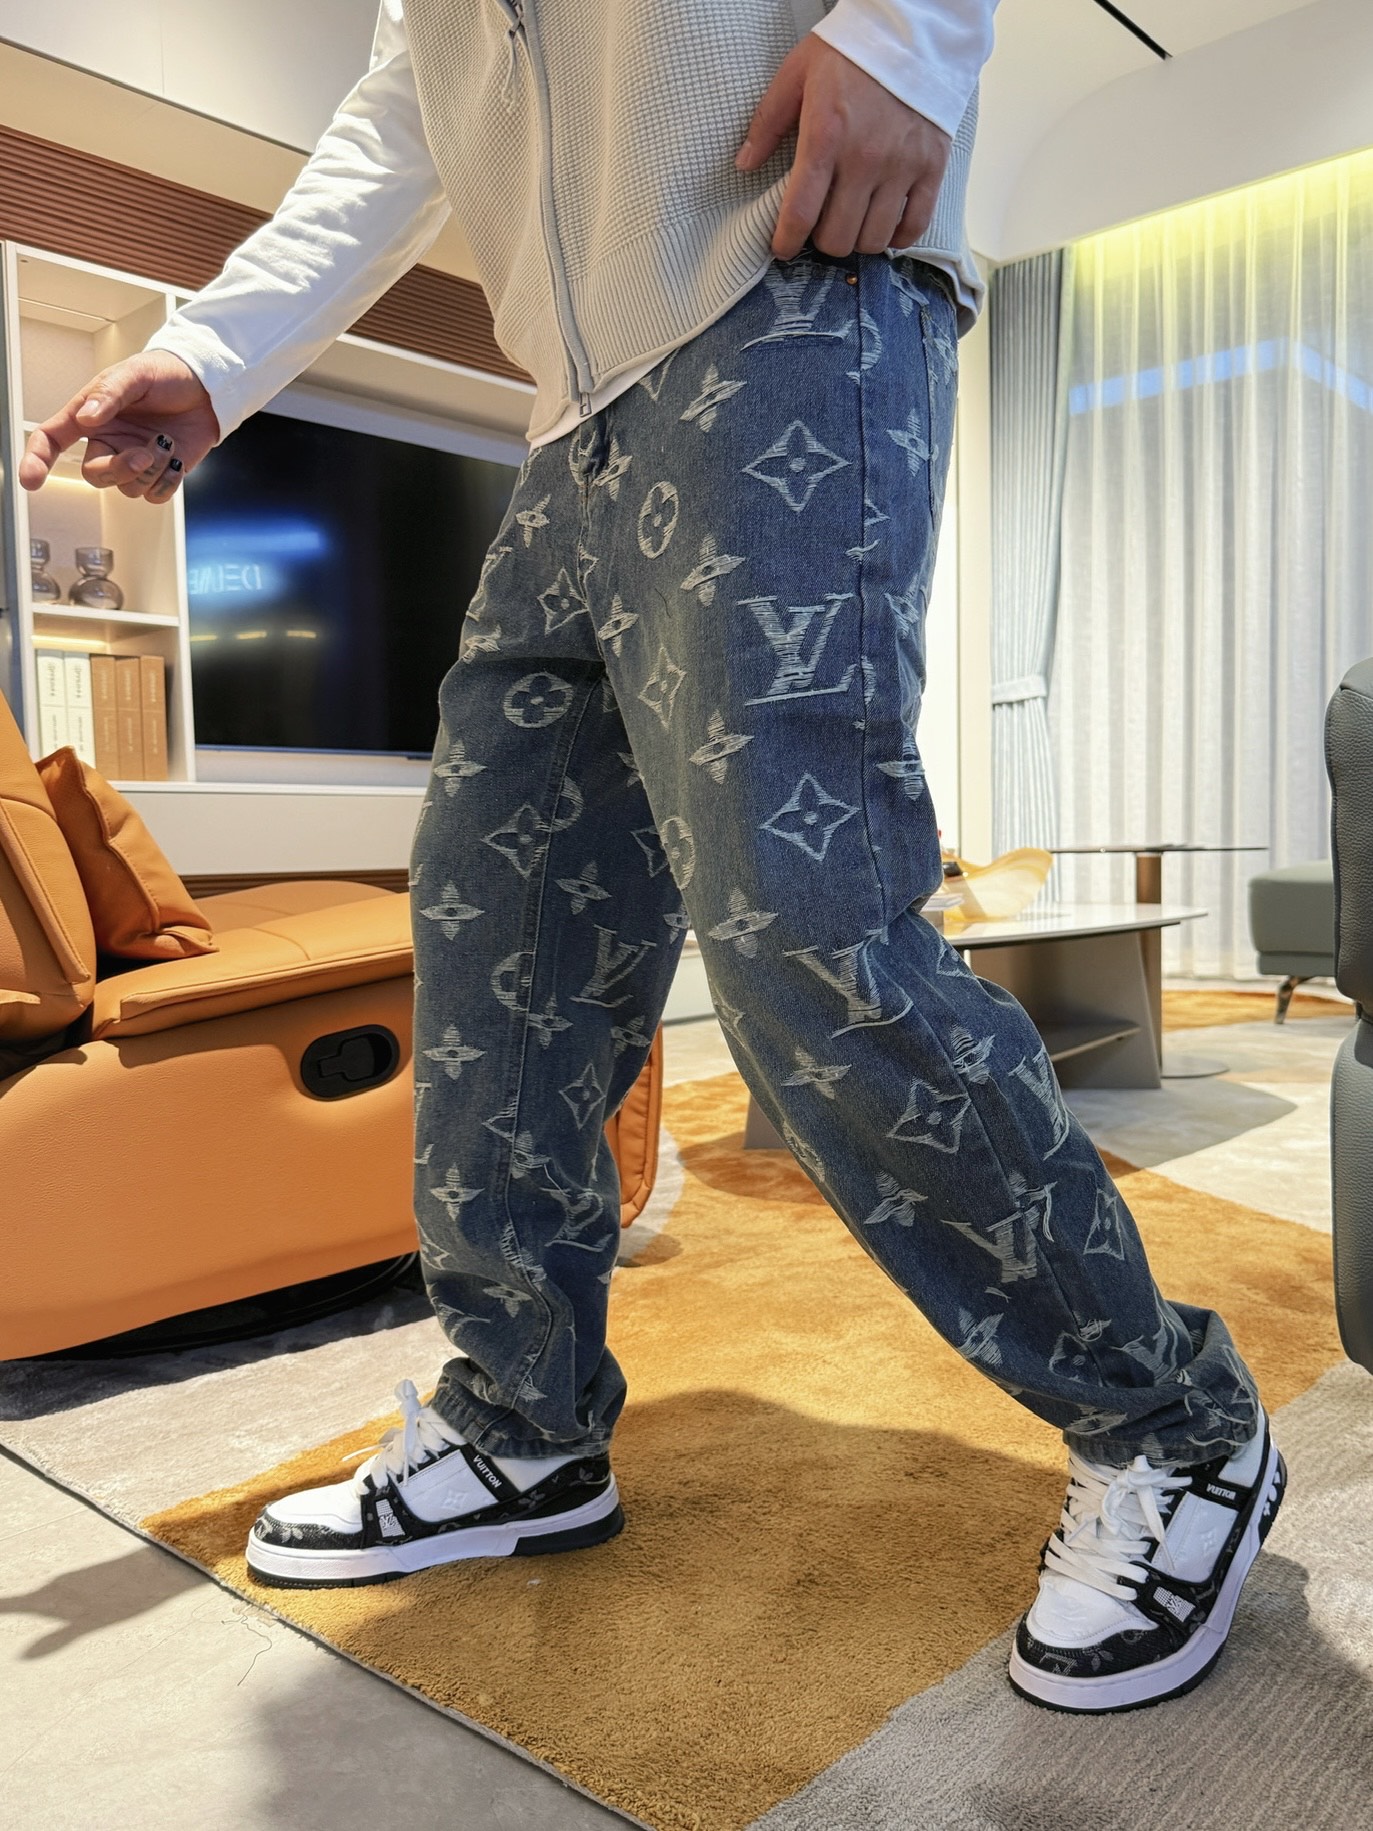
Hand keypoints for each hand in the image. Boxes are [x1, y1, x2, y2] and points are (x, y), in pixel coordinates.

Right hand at [19, 351, 220, 502]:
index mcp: (90, 416)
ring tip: (167, 444)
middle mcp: (109, 441)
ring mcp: (133, 459)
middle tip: (145, 455)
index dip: (37, 459)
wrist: (206, 387)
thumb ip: (110, 394)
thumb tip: (87, 416)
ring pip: (128, 488)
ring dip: (150, 471)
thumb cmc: (166, 374)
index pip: (52, 439)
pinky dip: (167, 483)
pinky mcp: (160, 474)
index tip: (31, 479)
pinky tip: (177, 461)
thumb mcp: (135, 374)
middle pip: (95, 475)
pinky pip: (154, 495)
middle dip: (119, 470)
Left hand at [736, 36, 951, 260]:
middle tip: (821, 226)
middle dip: (823, 241)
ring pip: (874, 239)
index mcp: (826, 136)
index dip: (787, 242)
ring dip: (858, 240)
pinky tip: (885, 224)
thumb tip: (744, 163)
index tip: (783, 248)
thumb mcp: (797, 72)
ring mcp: (901, 166)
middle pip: (838, 237)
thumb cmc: (850, 51)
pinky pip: (915, 226)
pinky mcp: (931, 167)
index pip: (801, 212)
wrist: (914, 31)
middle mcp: (864, 158)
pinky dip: (897, 237)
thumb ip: (768, 120)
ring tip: (852, 222)